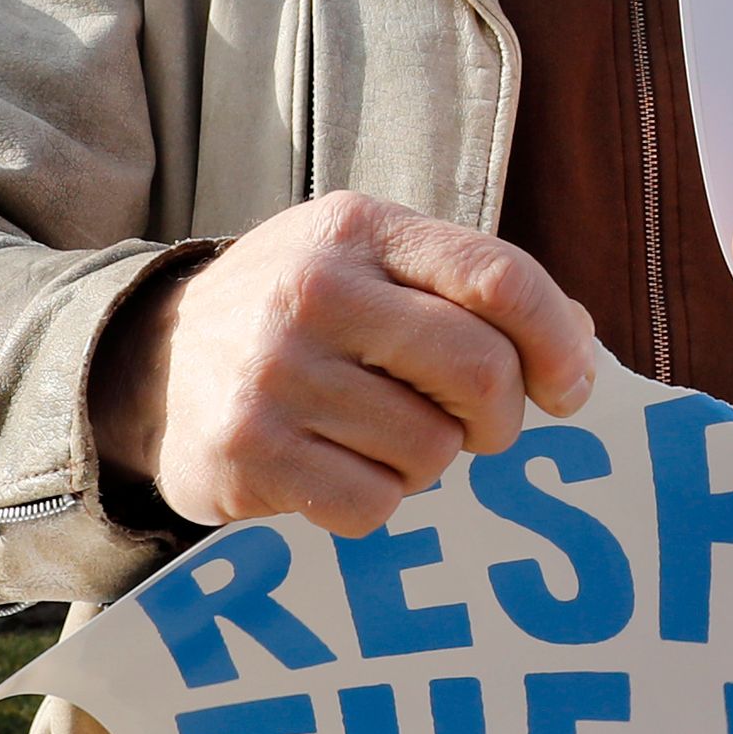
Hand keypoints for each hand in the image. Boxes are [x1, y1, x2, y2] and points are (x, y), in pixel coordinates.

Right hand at [92, 193, 597, 536]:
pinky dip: (376, 501)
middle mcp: (314, 291)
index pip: (497, 277)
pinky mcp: (249, 452)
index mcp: (359, 229)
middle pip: (481, 372)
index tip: (571, 387)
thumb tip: (580, 345)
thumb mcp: (370, 261)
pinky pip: (372, 505)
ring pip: (431, 450)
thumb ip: (469, 288)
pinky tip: (340, 469)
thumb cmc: (300, 315)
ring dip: (428, 461)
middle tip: (480, 430)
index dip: (557, 340)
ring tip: (383, 438)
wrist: (152, 361)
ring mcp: (276, 374)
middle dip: (500, 418)